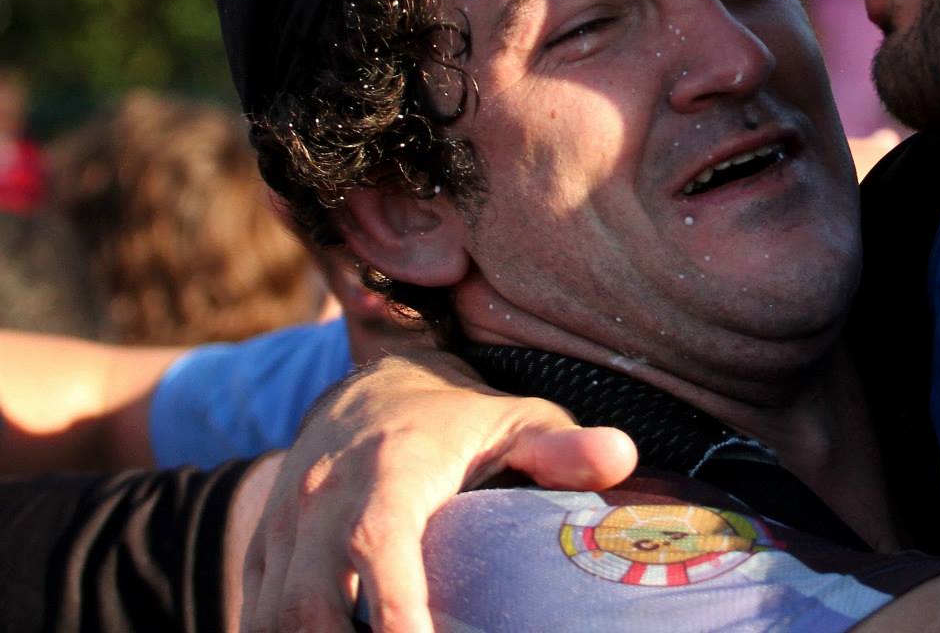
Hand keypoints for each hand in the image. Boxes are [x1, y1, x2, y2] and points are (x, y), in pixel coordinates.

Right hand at [238, 350, 635, 632]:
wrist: (367, 391)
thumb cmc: (459, 422)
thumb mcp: (519, 421)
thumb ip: (563, 447)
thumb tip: (622, 458)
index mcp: (387, 470)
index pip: (376, 545)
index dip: (395, 614)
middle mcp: (321, 499)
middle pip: (305, 605)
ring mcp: (282, 528)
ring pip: (269, 619)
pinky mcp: (262, 554)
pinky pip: (255, 616)